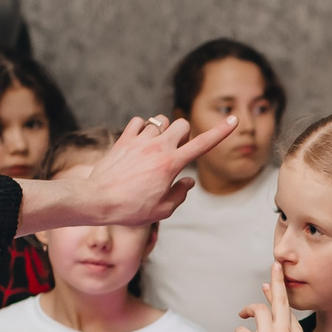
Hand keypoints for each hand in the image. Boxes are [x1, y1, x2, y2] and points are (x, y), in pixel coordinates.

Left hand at [86, 113, 236, 227]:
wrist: (96, 200)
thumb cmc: (130, 210)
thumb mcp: (162, 210)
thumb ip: (180, 194)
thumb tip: (189, 183)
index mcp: (172, 164)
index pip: (203, 144)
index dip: (222, 131)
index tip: (234, 120)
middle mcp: (158, 147)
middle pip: (183, 124)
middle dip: (184, 135)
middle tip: (175, 153)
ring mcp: (140, 140)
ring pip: (161, 120)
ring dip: (163, 131)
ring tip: (154, 149)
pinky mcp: (124, 139)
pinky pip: (139, 122)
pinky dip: (142, 129)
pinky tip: (138, 143)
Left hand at [233, 258, 305, 331]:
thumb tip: (267, 310)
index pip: (286, 306)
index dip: (277, 290)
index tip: (272, 276)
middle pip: (279, 297)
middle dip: (276, 278)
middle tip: (275, 264)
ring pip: (256, 309)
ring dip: (247, 313)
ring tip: (243, 319)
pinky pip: (240, 330)